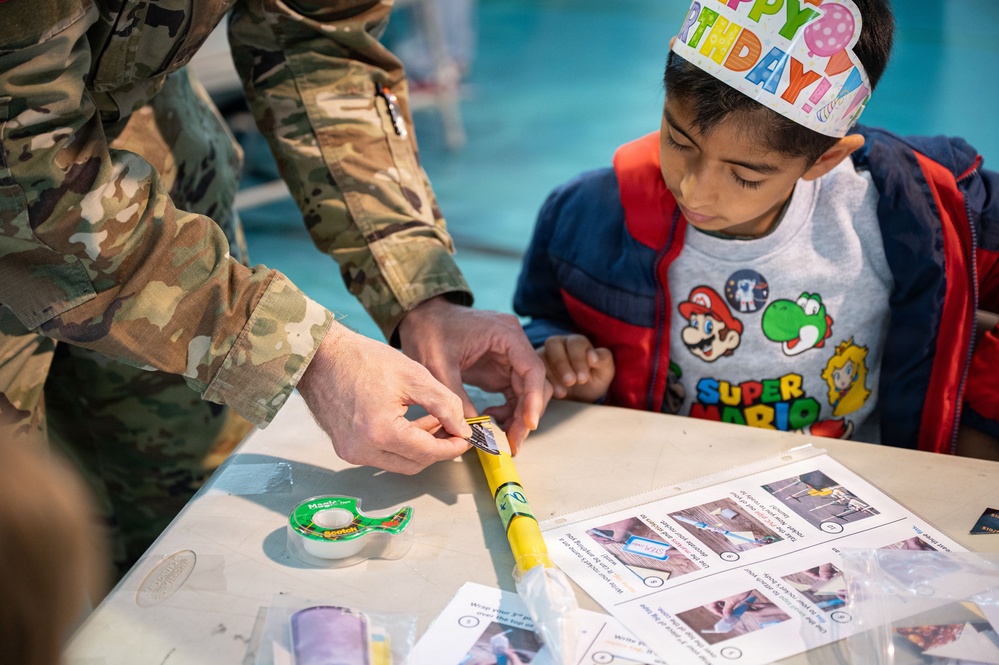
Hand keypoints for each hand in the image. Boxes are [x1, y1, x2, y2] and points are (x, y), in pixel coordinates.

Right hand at [297, 322, 471, 473]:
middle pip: (414, 464)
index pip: (428, 453)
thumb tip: (462, 429)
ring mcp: (350, 452)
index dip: (452, 446)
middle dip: (438, 449)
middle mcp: (362, 450)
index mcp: (381, 433)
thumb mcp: (413, 376)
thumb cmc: (362, 359)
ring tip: (434, 420)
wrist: (321, 355)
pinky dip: (401, 444)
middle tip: (453, 429)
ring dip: (420, 446)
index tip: (466, 437)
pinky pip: (381, 455)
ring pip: (399, 462)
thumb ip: (445, 405)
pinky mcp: (345, 448)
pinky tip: (411, 422)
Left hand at [397, 297, 549, 454]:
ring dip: (518, 417)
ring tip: (503, 438)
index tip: (528, 424)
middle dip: (526, 415)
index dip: (534, 400)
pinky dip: (507, 410)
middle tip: (513, 442)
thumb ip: (456, 398)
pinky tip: (490, 419)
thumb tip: (471, 431)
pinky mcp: (500, 369)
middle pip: (535, 384)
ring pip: (527, 392)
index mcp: (506, 334)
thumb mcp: (438, 366)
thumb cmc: (429, 332)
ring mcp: (509, 357)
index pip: (533, 370)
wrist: (420, 318)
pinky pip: (513, 394)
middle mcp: (514, 344)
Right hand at [539, 334, 613, 402]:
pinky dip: (542, 383)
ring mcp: (544, 355)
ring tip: (562, 392)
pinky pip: (532, 371)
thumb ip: (604, 360)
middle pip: (554, 344)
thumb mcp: (604, 373)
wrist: (579, 399)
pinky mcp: (533, 368)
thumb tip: (592, 355)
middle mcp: (558, 344)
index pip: (575, 343)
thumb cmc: (592, 381)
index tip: (583, 379)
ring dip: (551, 374)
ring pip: (541, 356)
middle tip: (571, 382)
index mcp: (577, 342)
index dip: (579, 359)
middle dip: (562, 364)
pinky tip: (551, 394)